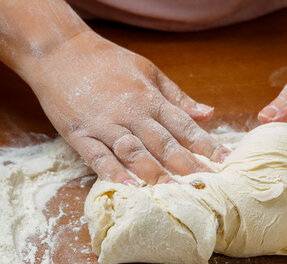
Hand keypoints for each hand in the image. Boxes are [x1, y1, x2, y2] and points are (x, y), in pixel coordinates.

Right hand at [26, 31, 228, 184]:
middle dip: (186, 164)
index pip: (184, 126)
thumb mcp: (149, 71)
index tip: (225, 160)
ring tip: (172, 190)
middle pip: (163, 143)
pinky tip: (127, 186)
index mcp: (150, 99)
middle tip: (205, 183)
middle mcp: (131, 113)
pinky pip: (97, 156)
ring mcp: (105, 124)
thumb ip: (177, 97)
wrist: (60, 51)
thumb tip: (208, 113)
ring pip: (134, 151)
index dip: (206, 144)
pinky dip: (112, 171)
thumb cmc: (108, 62)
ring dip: (154, 172)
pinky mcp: (80, 133)